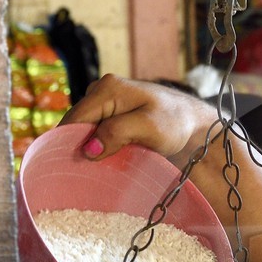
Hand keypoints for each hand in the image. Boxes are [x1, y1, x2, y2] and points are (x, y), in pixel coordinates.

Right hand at [64, 74, 217, 165]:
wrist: (193, 124)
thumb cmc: (175, 124)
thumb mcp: (149, 128)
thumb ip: (117, 133)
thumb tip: (88, 149)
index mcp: (107, 88)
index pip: (74, 119)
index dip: (68, 143)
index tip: (70, 168)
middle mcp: (101, 91)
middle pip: (76, 124)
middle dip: (78, 146)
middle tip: (84, 172)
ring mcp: (105, 102)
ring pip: (84, 130)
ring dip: (89, 148)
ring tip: (96, 168)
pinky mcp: (111, 114)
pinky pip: (94, 132)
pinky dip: (97, 146)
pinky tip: (105, 160)